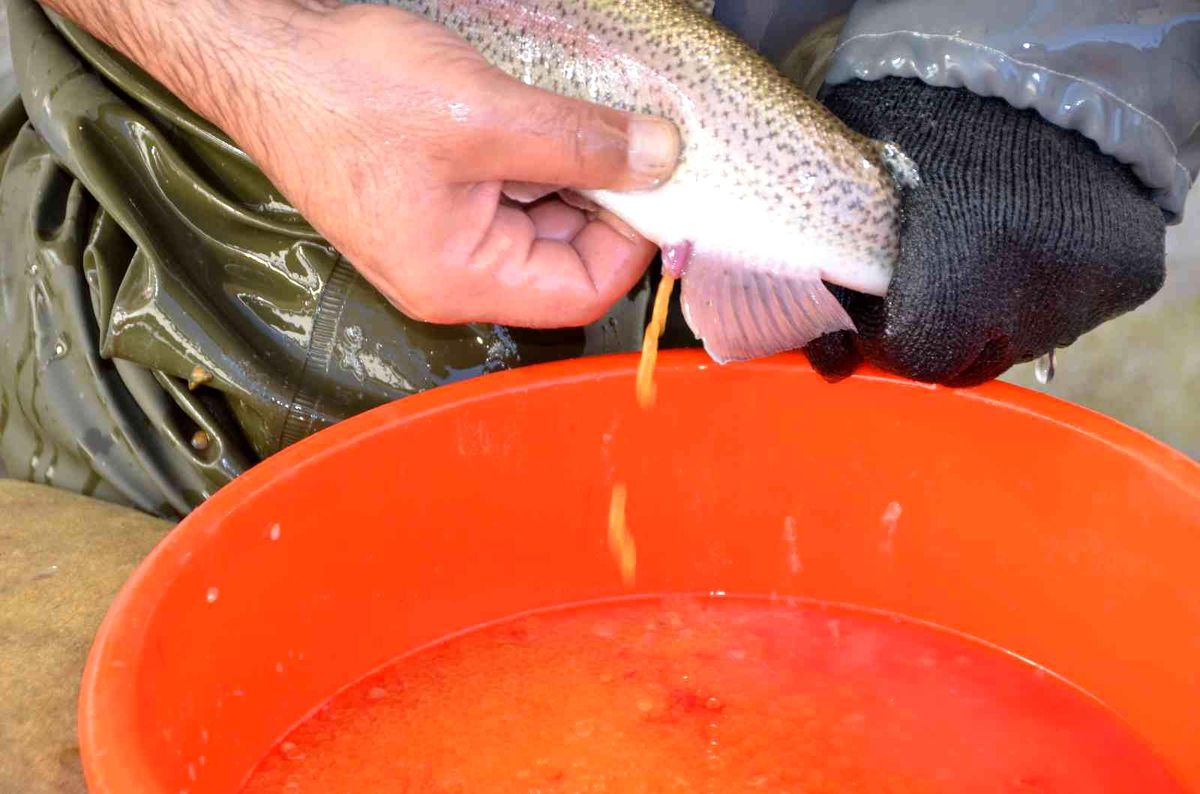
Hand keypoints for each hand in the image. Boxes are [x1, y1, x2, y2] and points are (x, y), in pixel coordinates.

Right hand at [42, 0, 680, 327]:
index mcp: (461, 279)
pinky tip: (541, 115)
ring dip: (572, 172)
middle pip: (565, 259)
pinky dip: (537, 158)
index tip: (659, 181)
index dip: (633, 242)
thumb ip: (582, 145)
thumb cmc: (348, 93)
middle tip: (630, 136)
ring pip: (540, 220)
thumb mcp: (486, 115)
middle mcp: (452, 274)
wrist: (262, 54)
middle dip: (605, 200)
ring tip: (582, 115)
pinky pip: (508, 193)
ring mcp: (440, 238)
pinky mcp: (433, 201)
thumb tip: (661, 158)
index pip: (583, 292)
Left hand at [804, 78, 1165, 385]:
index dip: (891, 334)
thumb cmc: (920, 115)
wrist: (1026, 57)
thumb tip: (830, 353)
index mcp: (954, 279)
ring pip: (1029, 337)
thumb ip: (842, 270)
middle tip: (933, 274)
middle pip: (975, 358)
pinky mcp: (1131, 275)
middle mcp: (1030, 299)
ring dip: (1002, 309)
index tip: (882, 306)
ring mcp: (1089, 290)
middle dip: (946, 330)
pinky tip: (1035, 233)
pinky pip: (1080, 305)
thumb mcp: (856, 183)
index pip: (918, 358)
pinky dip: (1055, 283)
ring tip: (986, 242)